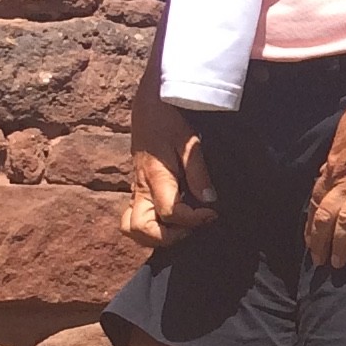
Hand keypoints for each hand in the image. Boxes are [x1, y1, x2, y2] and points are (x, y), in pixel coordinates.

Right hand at [124, 105, 217, 248]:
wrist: (148, 107)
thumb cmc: (169, 122)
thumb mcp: (190, 143)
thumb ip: (199, 173)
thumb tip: (210, 201)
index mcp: (156, 177)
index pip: (170, 212)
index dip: (194, 220)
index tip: (212, 214)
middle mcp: (141, 188)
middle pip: (142, 230)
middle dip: (168, 237)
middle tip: (192, 227)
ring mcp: (135, 191)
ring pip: (132, 228)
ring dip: (155, 237)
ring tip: (181, 228)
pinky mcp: (136, 191)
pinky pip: (133, 219)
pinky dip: (148, 229)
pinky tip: (170, 223)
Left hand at [306, 78, 345, 268]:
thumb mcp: (344, 133)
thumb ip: (337, 157)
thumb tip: (331, 170)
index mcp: (333, 166)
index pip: (316, 201)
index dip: (312, 224)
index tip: (310, 240)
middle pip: (326, 217)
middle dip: (319, 242)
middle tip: (318, 262)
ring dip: (340, 245)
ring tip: (337, 264)